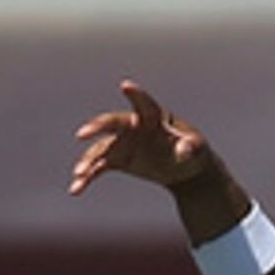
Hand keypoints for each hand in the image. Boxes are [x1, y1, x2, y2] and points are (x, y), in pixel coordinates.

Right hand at [68, 81, 216, 195]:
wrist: (184, 168)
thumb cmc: (193, 151)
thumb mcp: (197, 149)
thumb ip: (191, 146)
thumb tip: (183, 151)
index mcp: (154, 117)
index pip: (144, 104)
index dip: (136, 95)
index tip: (126, 85)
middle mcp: (133, 126)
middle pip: (112, 123)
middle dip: (97, 127)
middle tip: (82, 134)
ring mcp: (123, 142)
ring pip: (100, 149)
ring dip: (88, 161)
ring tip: (79, 174)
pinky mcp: (118, 159)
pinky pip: (98, 167)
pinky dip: (87, 177)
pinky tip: (77, 188)